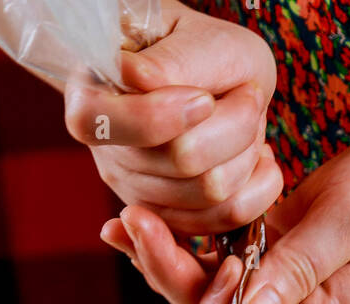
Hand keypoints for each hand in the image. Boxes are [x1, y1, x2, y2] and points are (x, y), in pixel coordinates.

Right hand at [65, 0, 281, 234]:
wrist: (215, 77)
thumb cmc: (200, 49)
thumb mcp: (198, 37)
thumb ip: (172, 61)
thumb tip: (139, 80)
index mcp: (91, 98)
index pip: (113, 125)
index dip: (167, 115)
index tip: (206, 97)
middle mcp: (107, 153)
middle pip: (183, 160)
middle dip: (234, 124)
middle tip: (247, 93)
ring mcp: (137, 192)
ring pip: (212, 191)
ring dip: (249, 152)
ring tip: (249, 120)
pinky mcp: (173, 219)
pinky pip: (227, 218)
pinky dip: (257, 187)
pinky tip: (258, 157)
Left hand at [99, 127, 349, 303]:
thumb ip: (301, 269)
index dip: (214, 302)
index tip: (216, 256)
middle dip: (169, 274)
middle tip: (131, 223)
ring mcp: (279, 286)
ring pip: (207, 286)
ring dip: (164, 257)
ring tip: (122, 223)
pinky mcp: (271, 254)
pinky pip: (217, 257)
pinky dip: (182, 239)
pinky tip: (142, 219)